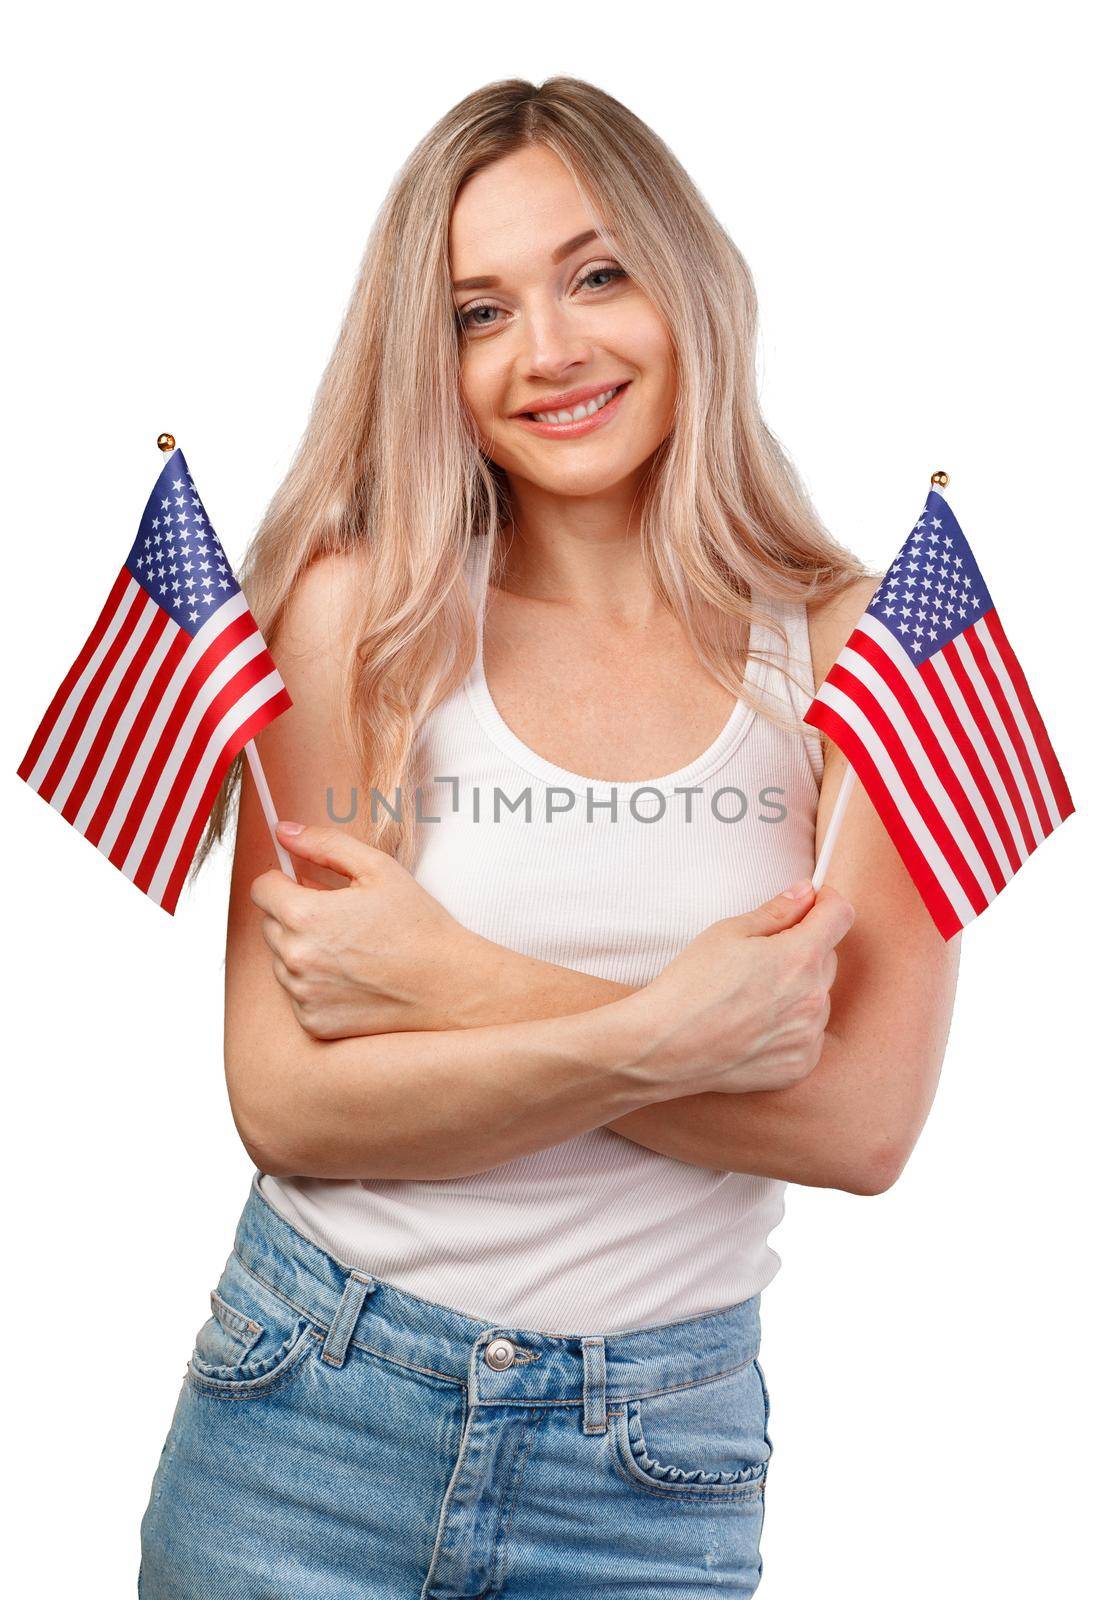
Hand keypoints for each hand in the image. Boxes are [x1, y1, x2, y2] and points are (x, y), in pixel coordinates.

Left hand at [249, 822, 479, 1039]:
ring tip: (350, 949)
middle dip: (295, 915)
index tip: (307, 885)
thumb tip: (284, 831)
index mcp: (305, 916)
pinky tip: (352, 978)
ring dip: (303, 950)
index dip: (283, 880)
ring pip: (282, 960)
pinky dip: (316, 984)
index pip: (261, 889)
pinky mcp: (313, 1023)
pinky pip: (298, 994)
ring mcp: (302, 995)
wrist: (448, 985)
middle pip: (270, 924)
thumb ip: (324, 844)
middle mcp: (295, 959)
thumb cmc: (417, 925)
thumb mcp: (377, 869)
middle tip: (341, 918)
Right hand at [622, 881, 854, 1096]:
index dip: (825, 902)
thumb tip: (806, 894)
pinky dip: (789, 1027)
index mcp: (800, 957)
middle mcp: (813, 998)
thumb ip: (777, 911)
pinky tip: (754, 1026)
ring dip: (797, 991)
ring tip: (750, 999)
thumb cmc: (690, 985)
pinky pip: (808, 1034)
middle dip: (804, 948)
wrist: (664, 1047)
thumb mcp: (728, 932)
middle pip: (827, 958)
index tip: (809, 904)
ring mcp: (809, 1036)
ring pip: (817, 998)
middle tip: (760, 958)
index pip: (841, 915)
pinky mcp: (800, 1065)